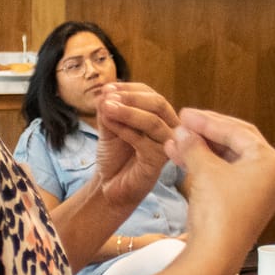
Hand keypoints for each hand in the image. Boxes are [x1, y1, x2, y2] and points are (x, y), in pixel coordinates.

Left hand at [92, 82, 180, 208]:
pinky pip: (144, 141)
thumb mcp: (109, 126)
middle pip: (158, 103)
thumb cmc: (114, 156)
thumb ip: (108, 109)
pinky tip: (109, 125)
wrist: (109, 186)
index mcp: (159, 116)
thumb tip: (105, 91)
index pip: (149, 94)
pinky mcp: (159, 161)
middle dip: (131, 97)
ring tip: (106, 107)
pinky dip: (125, 129)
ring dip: (127, 111)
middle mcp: (169, 128)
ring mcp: (167, 145)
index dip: (128, 88)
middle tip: (107, 96)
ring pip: (153, 121)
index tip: (106, 88)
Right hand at [162, 108, 274, 266]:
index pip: (238, 131)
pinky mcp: (248, 203)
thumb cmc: (218, 214)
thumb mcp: (204, 170)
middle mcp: (273, 175)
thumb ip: (194, 144)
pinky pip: (227, 176)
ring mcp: (262, 190)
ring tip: (177, 142)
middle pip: (236, 143)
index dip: (207, 121)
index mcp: (273, 162)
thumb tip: (183, 131)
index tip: (186, 115)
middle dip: (206, 133)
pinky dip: (207, 167)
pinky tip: (183, 159)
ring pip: (229, 160)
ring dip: (202, 150)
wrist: (214, 255)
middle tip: (184, 123)